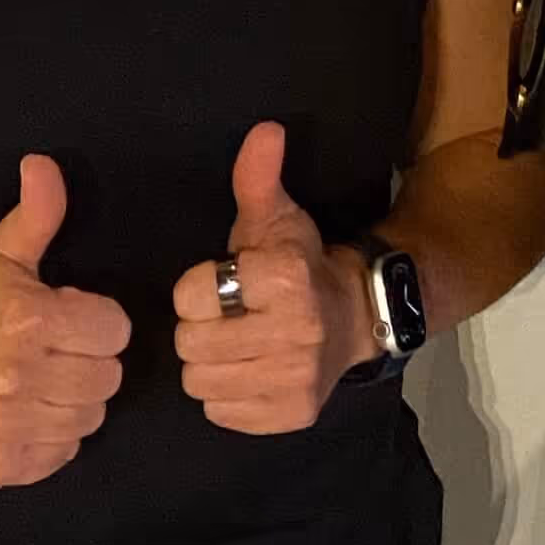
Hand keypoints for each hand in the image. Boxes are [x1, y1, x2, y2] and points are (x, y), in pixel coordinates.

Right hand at [0, 157, 128, 487]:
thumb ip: (35, 213)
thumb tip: (44, 164)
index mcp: (28, 320)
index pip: (115, 329)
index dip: (97, 320)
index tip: (67, 318)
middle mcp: (20, 377)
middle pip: (108, 376)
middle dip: (89, 360)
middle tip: (56, 352)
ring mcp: (9, 427)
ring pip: (90, 417)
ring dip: (74, 400)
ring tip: (44, 382)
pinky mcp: (2, 466)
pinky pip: (63, 454)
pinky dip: (53, 437)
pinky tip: (29, 414)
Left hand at [171, 123, 363, 435]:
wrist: (354, 315)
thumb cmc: (299, 263)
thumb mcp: (277, 216)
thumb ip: (257, 176)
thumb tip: (264, 130)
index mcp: (284, 278)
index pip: (192, 294)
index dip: (199, 287)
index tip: (225, 282)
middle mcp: (294, 332)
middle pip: (190, 342)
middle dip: (201, 327)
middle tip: (228, 316)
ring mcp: (294, 379)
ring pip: (200, 381)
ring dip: (209, 364)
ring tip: (235, 343)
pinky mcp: (291, 414)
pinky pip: (220, 412)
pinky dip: (227, 395)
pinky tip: (249, 370)